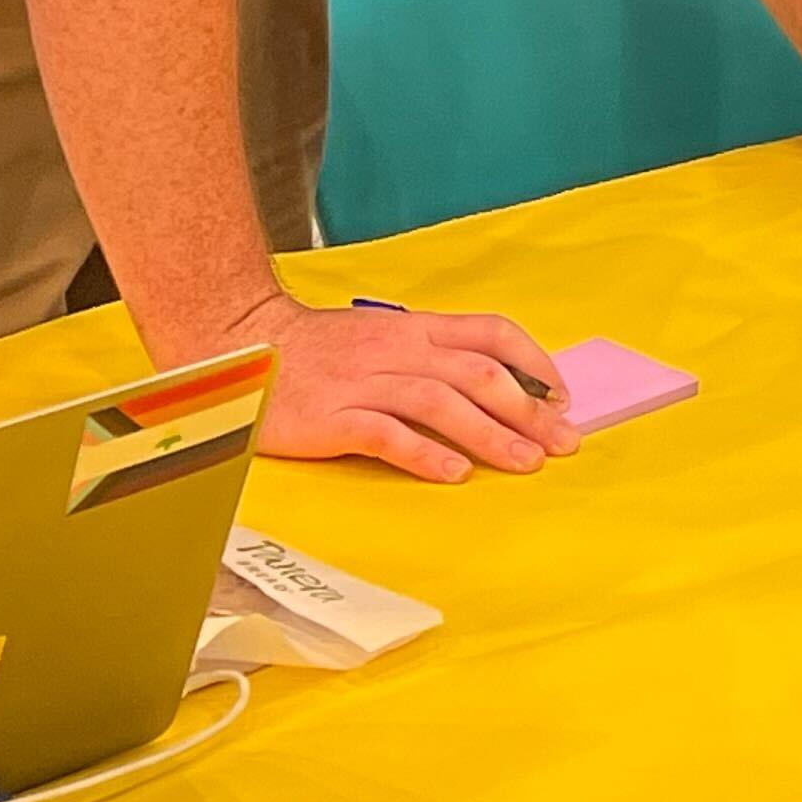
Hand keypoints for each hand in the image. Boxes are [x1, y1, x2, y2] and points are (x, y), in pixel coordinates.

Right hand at [230, 294, 578, 486]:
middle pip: (478, 374)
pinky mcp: (333, 418)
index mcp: (415, 328)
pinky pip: (386, 434)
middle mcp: (397, 350)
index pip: (491, 333)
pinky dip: (424, 453)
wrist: (239, 345)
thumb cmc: (317, 349)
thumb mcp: (382, 337)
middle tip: (562, 442)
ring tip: (524, 462)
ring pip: (441, 403)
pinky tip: (453, 473)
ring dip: (489, 434)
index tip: (562, 396)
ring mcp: (364, 382)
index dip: (534, 364)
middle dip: (528, 410)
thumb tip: (493, 385)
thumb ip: (431, 355)